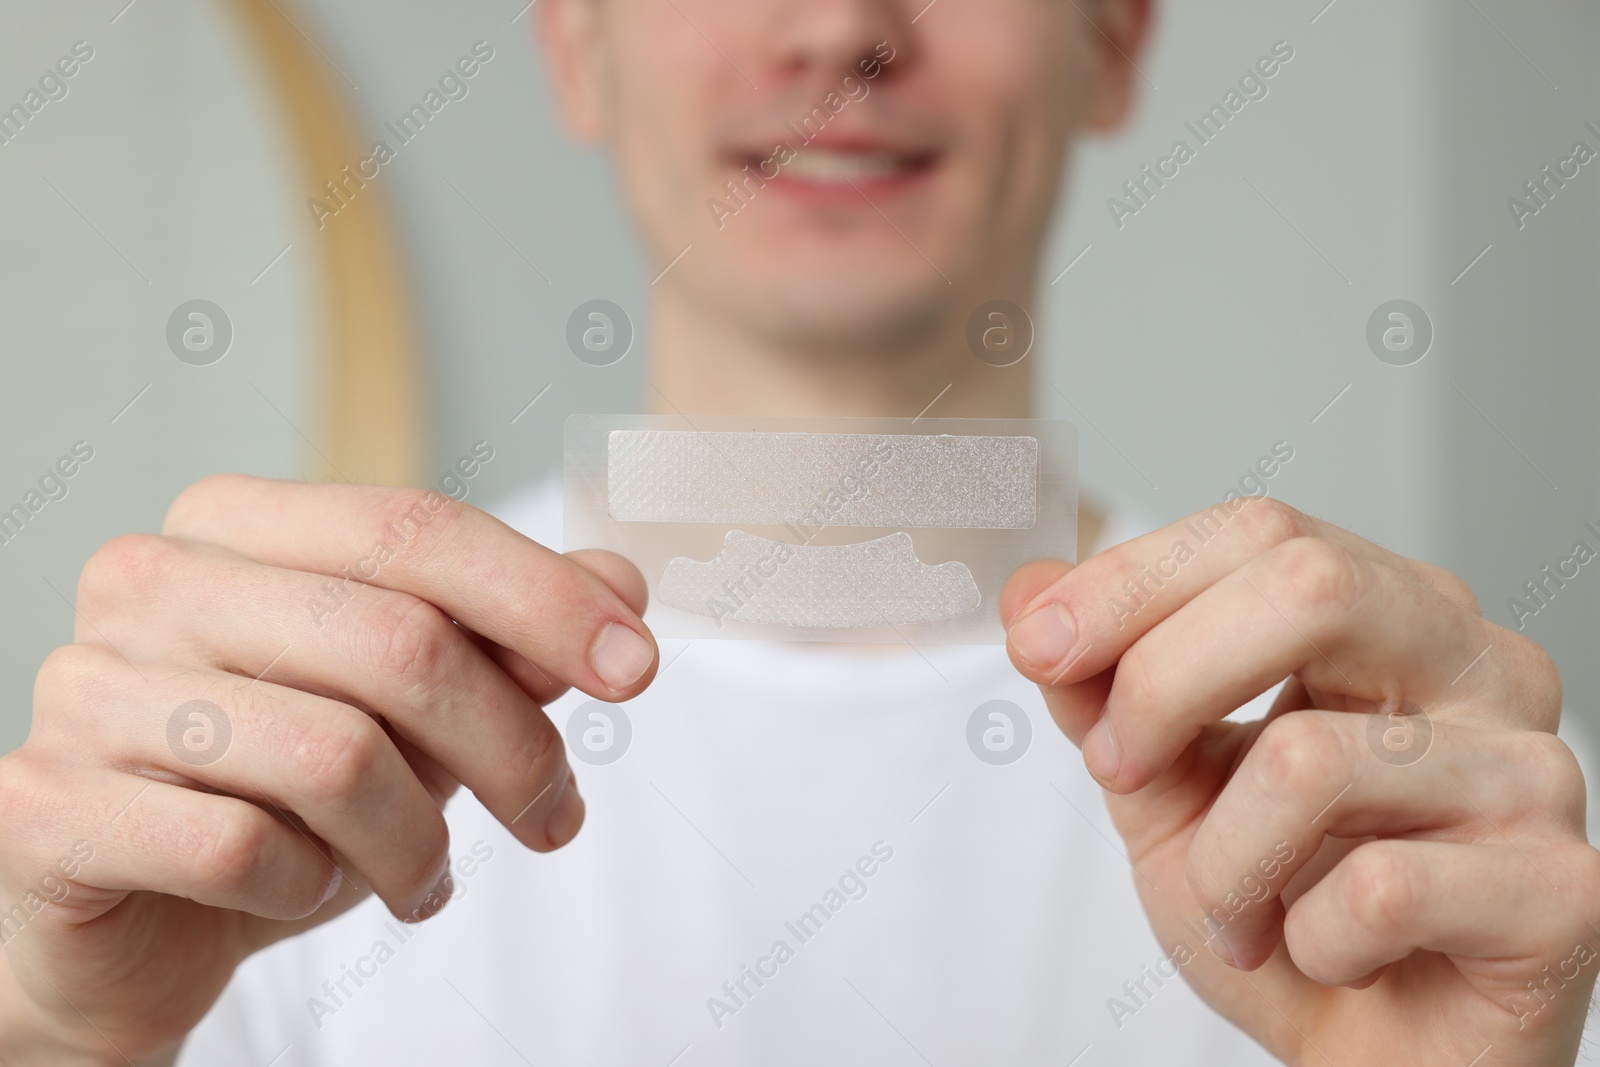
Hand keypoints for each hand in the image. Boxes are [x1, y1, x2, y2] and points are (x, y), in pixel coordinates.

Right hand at [0, 476, 657, 1064]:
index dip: (545, 598)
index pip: (417, 528)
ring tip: (426, 875)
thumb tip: (621, 586)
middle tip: (555, 818)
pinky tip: (311, 895)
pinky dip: (309, 889)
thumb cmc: (282, 794)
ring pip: (334, 755)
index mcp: (237, 524)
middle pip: (395, 641)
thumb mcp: (418, 714)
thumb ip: (510, 641)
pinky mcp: (42, 805)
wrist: (131, 927)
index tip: (639, 670)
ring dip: (417, 840)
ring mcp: (83, 687)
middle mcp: (150, 579)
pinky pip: (239, 849)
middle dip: (511, 746)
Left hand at [1003, 496, 1599, 1065]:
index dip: (1131, 580)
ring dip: (1221, 863)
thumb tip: (1030, 591)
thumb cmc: (1281, 909)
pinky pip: (1377, 890)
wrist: (1372, 1059)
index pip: (1259, 530)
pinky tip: (1330, 955)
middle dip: (1163, 682)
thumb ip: (1104, 691)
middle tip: (1118, 771)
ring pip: (1310, 760)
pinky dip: (1306, 941)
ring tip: (1237, 911)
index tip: (1038, 647)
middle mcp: (1480, 667)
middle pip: (1307, 585)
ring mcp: (1534, 772)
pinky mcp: (1565, 889)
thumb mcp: (1165, 789)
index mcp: (1390, 616)